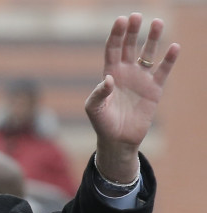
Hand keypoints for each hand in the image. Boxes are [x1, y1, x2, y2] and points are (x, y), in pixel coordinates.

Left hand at [85, 13, 179, 181]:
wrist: (118, 140)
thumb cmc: (102, 124)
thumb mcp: (94, 110)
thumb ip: (97, 94)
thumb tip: (108, 79)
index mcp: (109, 74)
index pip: (113, 49)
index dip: (116, 35)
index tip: (121, 21)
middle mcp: (126, 73)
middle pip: (130, 46)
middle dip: (132, 31)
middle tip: (136, 16)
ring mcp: (141, 79)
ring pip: (148, 54)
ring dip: (153, 39)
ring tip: (157, 22)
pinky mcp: (154, 89)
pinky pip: (163, 71)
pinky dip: (169, 59)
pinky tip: (174, 47)